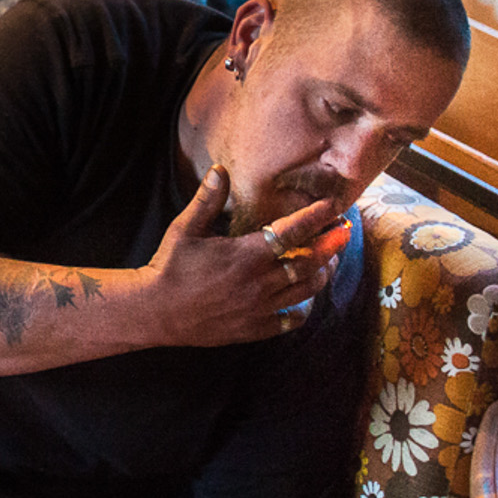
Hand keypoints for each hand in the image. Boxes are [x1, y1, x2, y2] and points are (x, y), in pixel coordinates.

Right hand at [134, 166, 350, 347]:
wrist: (155, 311)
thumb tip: (219, 169)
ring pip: (306, 291)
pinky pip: (289, 320)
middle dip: (331, 246)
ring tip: (328, 262)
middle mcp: (259, 282)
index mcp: (245, 255)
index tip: (333, 207)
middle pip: (310, 263)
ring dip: (322, 274)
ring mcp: (259, 308)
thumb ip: (207, 200)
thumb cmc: (168, 267)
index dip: (316, 218)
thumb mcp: (184, 229)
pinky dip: (302, 309)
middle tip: (343, 233)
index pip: (292, 232)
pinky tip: (303, 301)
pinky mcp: (253, 328)